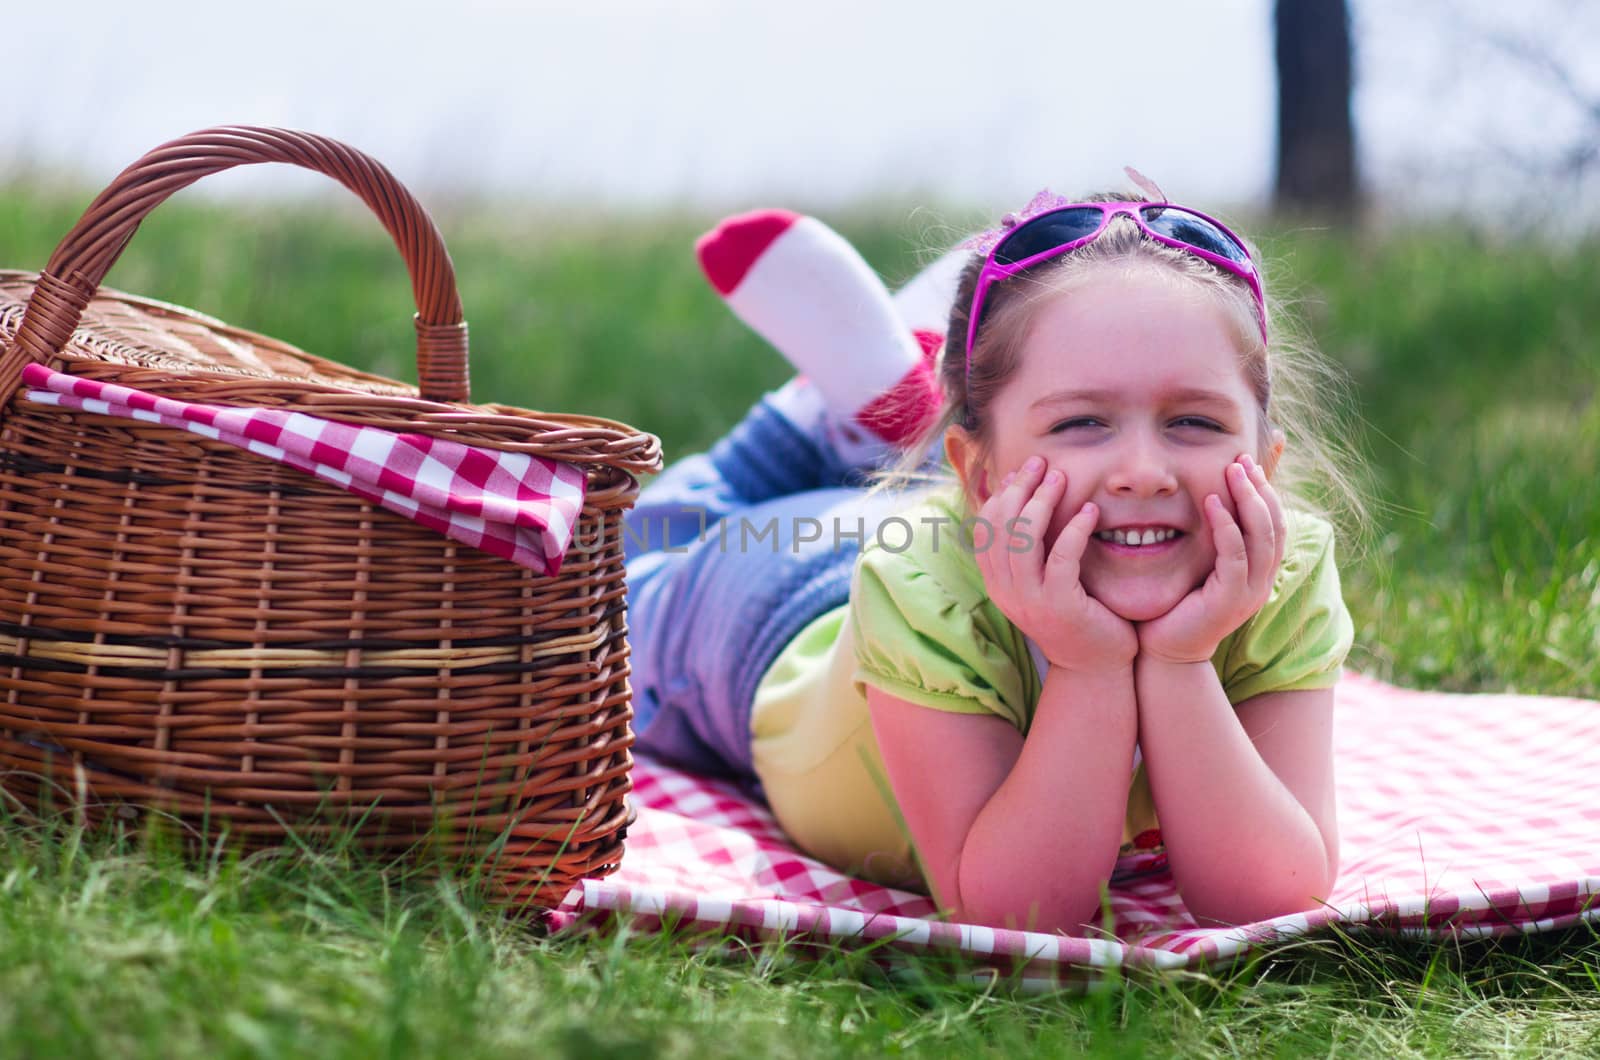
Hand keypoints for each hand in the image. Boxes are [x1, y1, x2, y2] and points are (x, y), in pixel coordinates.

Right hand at [973, 456, 1137, 675]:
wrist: (1097, 666)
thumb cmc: (1078, 616)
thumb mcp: (1046, 580)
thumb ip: (1034, 549)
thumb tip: (1028, 500)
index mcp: (998, 583)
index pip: (984, 529)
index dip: (1001, 495)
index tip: (1023, 471)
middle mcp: (1007, 591)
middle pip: (1001, 527)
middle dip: (1020, 488)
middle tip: (1043, 463)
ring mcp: (1030, 600)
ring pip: (1024, 539)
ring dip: (1043, 502)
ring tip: (1063, 478)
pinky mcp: (1060, 606)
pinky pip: (1061, 558)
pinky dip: (1074, 528)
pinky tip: (1090, 510)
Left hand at [1138, 454, 1286, 664]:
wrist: (1163, 650)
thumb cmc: (1176, 604)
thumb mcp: (1198, 564)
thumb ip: (1209, 537)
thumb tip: (1209, 498)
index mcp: (1258, 572)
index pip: (1274, 523)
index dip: (1264, 491)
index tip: (1246, 462)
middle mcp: (1261, 581)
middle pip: (1273, 525)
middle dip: (1259, 488)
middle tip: (1240, 460)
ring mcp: (1249, 592)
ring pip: (1261, 537)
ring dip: (1247, 500)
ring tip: (1231, 471)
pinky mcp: (1229, 600)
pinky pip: (1234, 556)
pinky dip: (1226, 526)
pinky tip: (1211, 502)